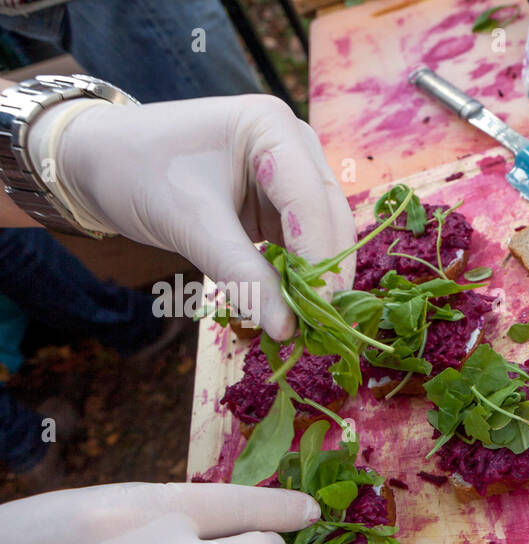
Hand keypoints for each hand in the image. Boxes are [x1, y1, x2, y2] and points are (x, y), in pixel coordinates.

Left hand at [33, 95, 355, 338]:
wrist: (98, 160)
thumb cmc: (136, 173)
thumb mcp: (190, 224)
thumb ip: (243, 275)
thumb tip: (287, 330)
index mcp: (273, 128)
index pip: (312, 202)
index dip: (322, 259)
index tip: (322, 312)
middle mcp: (293, 144)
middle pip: (329, 217)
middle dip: (326, 271)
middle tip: (322, 327)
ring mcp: (291, 172)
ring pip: (323, 233)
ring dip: (318, 277)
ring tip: (310, 322)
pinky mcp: (281, 200)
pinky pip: (303, 241)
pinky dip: (300, 273)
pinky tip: (295, 304)